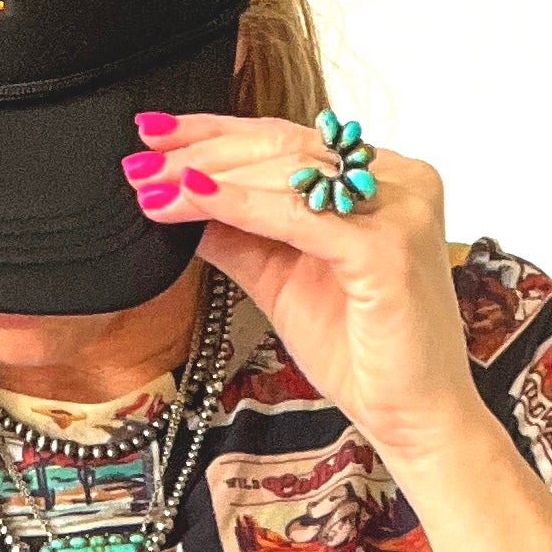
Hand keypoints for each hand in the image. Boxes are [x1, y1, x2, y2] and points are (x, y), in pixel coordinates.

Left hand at [122, 111, 490, 467]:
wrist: (411, 418)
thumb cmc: (362, 354)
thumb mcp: (282, 279)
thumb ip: (241, 235)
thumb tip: (180, 198)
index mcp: (384, 178)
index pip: (289, 139)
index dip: (216, 133)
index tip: (155, 136)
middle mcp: (401, 181)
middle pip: (284, 147)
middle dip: (201, 153)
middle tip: (140, 163)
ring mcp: (399, 210)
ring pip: (286, 172)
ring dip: (208, 177)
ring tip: (152, 187)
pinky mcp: (387, 249)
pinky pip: (297, 217)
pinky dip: (237, 206)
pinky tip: (189, 201)